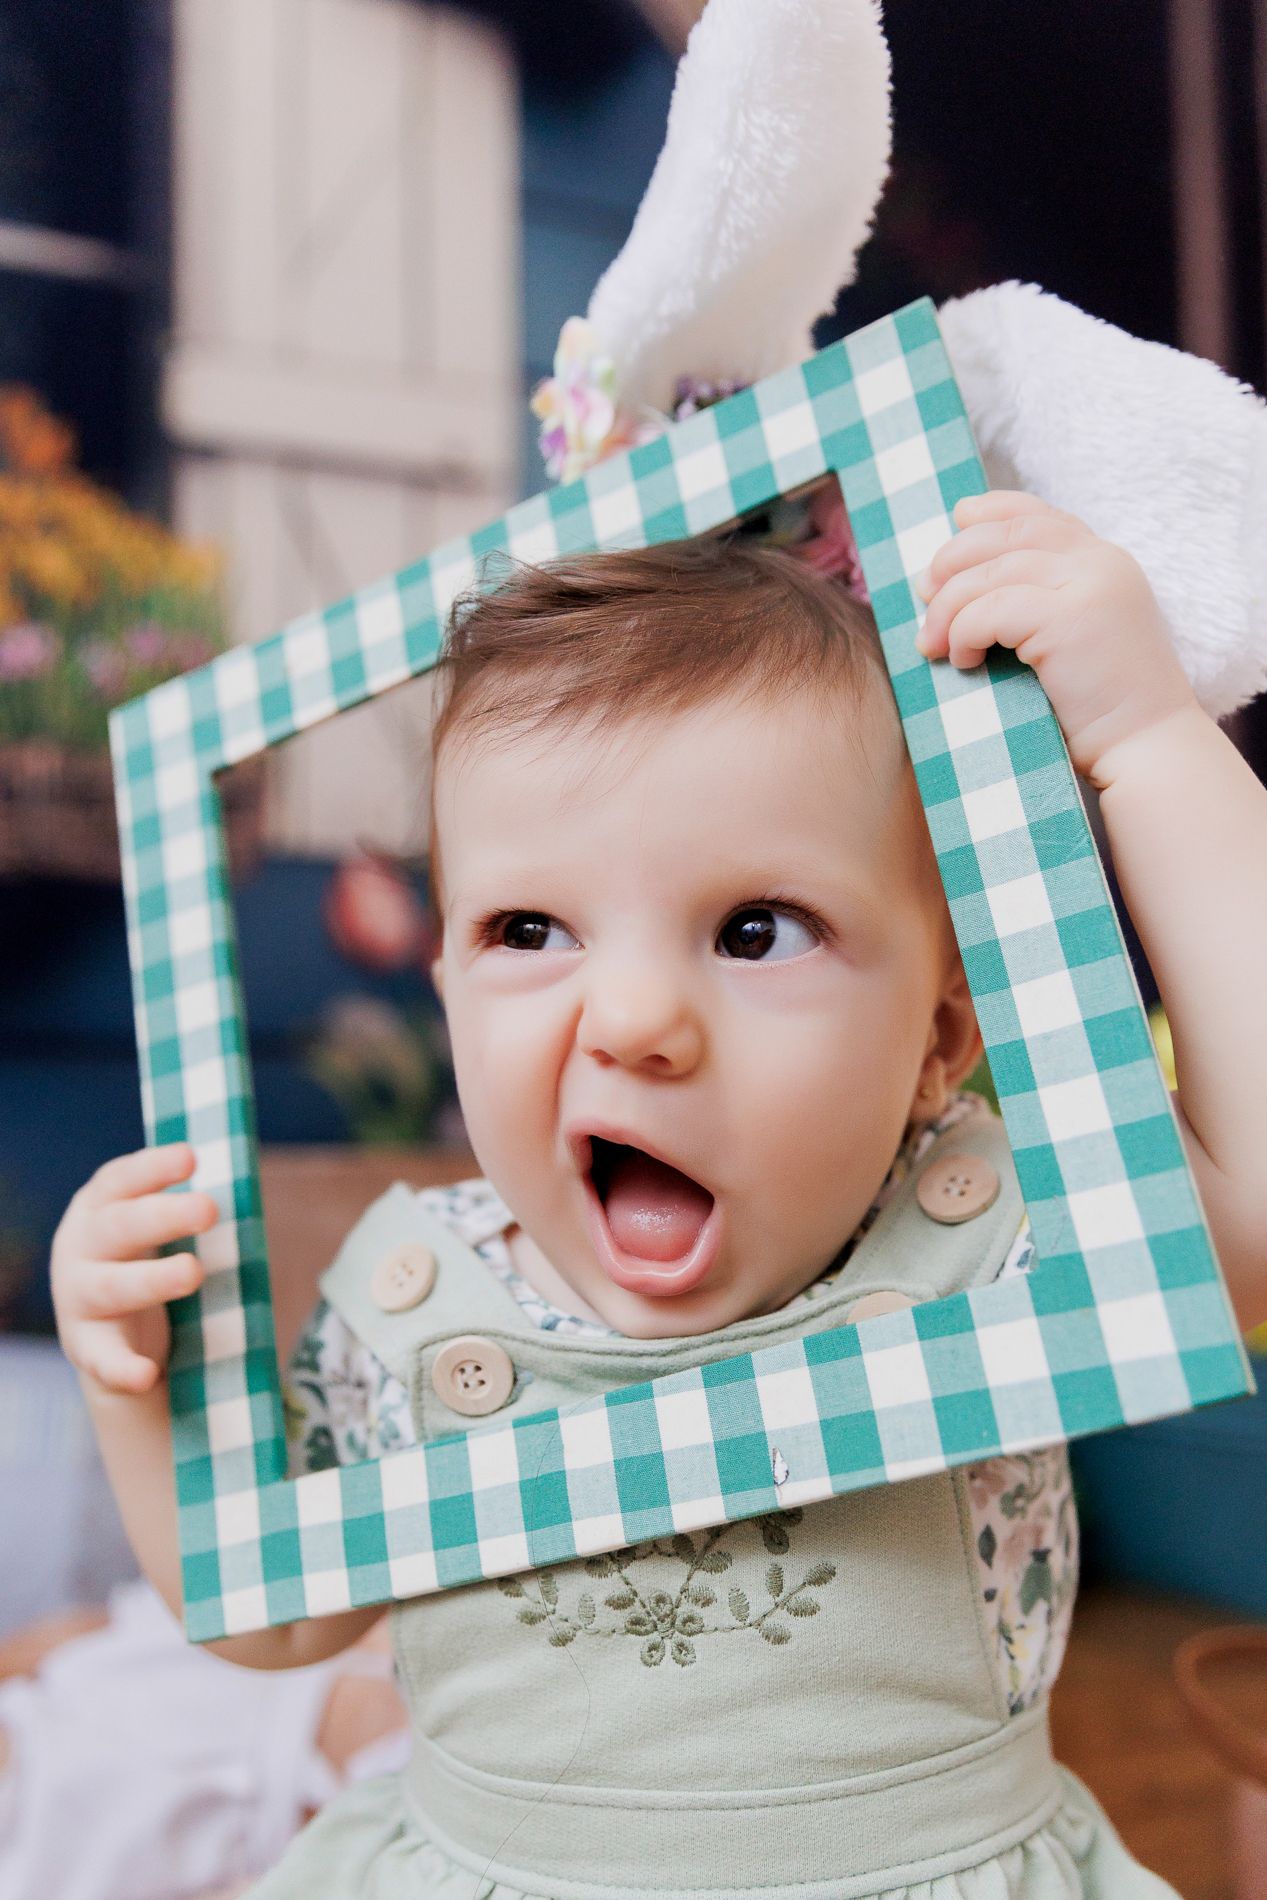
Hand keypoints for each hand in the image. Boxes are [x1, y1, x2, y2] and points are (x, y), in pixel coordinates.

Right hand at [51, 1144, 218, 1395]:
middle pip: (121, 1227)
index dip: (153, 1167)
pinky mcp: (88, 1348)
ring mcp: (79, 1300)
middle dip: (164, 1216)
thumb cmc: (143, 1257)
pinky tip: (145, 1374)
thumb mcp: (155, 1227)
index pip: (121, 1180)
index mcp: (99, 1208)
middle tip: (209, 1209)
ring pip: (114, 1287)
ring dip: (153, 1279)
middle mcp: (81, 1248)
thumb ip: (187, 1206)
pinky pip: (104, 1360)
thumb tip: (245, 1175)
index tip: (191, 1156)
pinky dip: (123, 1368)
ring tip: (193, 1272)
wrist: (105, 1331)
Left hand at [916, 491, 1200, 785]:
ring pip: (990, 572)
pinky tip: (963, 659)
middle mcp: (1101, 562)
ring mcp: (1090, 585)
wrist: (1147, 749)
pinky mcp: (1071, 618)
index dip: (991, 512)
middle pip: (1007, 534)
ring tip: (933, 644)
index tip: (955, 522)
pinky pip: (991, 609)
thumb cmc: (1096, 710)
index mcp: (1105, 562)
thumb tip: (951, 580)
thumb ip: (1035, 600)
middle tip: (924, 595)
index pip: (1039, 515)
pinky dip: (964, 631)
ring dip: (948, 607)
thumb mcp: (1068, 639)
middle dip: (953, 559)